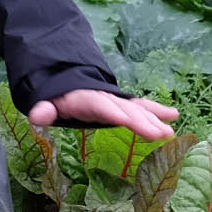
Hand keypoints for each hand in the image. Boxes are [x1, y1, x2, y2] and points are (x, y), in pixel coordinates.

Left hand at [29, 88, 178, 140]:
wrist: (66, 77)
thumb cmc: (56, 97)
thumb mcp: (46, 102)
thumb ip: (44, 109)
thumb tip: (38, 114)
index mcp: (82, 98)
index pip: (96, 104)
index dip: (110, 111)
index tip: (125, 119)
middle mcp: (102, 97)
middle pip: (123, 108)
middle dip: (140, 120)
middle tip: (159, 134)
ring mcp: (114, 100)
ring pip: (135, 108)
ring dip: (153, 119)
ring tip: (169, 132)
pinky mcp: (122, 104)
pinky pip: (140, 106)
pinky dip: (156, 110)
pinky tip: (173, 115)